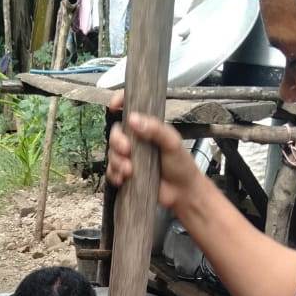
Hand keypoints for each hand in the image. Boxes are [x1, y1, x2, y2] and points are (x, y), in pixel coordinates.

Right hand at [105, 92, 204, 210]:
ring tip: (130, 171)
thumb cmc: (181, 165)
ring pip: (112, 153)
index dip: (119, 102)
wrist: (183, 193)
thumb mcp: (172, 143)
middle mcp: (137, 141)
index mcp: (148, 127)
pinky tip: (122, 179)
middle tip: (127, 150)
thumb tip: (133, 119)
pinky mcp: (127, 174)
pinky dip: (114, 174)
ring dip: (117, 161)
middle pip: (115, 133)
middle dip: (117, 141)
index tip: (114, 106)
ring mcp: (131, 157)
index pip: (130, 109)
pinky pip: (112, 171)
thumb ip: (155, 129)